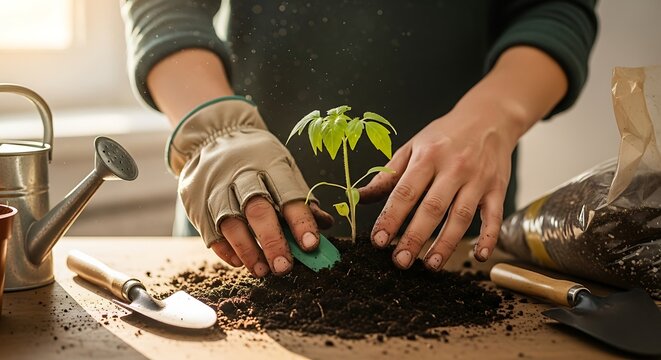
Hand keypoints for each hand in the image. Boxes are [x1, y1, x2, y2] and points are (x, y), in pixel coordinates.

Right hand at [168, 98, 332, 276]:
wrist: (214, 135)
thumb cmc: (258, 158)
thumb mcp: (283, 166)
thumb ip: (301, 196)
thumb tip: (325, 224)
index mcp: (270, 164)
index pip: (288, 195)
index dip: (301, 222)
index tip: (311, 246)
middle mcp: (241, 174)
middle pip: (257, 210)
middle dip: (272, 241)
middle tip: (284, 267)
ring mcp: (215, 188)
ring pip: (231, 223)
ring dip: (248, 251)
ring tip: (263, 271)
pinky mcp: (196, 201)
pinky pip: (210, 231)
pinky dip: (226, 250)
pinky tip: (240, 261)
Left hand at [358, 46, 568, 270]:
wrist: (490, 117)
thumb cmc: (446, 135)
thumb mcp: (413, 146)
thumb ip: (387, 174)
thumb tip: (358, 197)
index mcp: (428, 156)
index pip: (405, 191)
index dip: (391, 217)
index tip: (378, 240)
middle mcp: (454, 167)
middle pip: (432, 208)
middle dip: (414, 237)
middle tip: (400, 260)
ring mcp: (478, 179)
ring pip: (461, 217)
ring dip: (445, 244)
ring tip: (429, 265)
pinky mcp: (498, 188)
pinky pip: (494, 217)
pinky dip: (488, 238)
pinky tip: (478, 256)